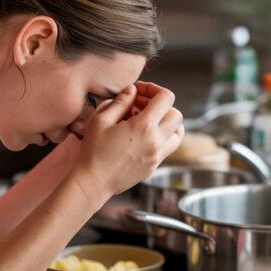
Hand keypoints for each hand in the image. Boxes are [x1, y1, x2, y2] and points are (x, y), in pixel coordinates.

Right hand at [71, 82, 183, 199]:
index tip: (139, 92)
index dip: (154, 89)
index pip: (166, 98)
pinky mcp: (153, 167)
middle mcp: (156, 141)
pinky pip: (168, 148)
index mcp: (144, 126)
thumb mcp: (101, 120)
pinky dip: (161, 138)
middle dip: (161, 106)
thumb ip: (120, 101)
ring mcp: (157, 156)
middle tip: (141, 106)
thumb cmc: (93, 151)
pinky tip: (142, 138)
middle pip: (176, 114)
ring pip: (178, 134)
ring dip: (167, 123)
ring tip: (148, 122)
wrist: (93, 182)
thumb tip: (133, 90)